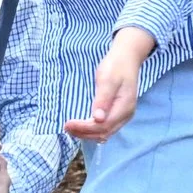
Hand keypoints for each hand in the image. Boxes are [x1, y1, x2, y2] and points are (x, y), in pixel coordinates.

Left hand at [64, 27, 155, 142]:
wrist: (126, 59)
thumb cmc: (116, 66)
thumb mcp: (107, 80)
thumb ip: (103, 99)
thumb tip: (98, 119)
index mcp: (124, 107)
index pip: (104, 125)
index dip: (85, 128)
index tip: (69, 124)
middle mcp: (126, 115)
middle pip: (104, 133)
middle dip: (84, 133)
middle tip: (66, 127)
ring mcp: (123, 116)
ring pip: (105, 133)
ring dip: (87, 133)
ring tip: (71, 128)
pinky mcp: (118, 114)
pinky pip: (105, 128)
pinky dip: (93, 130)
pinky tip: (82, 126)